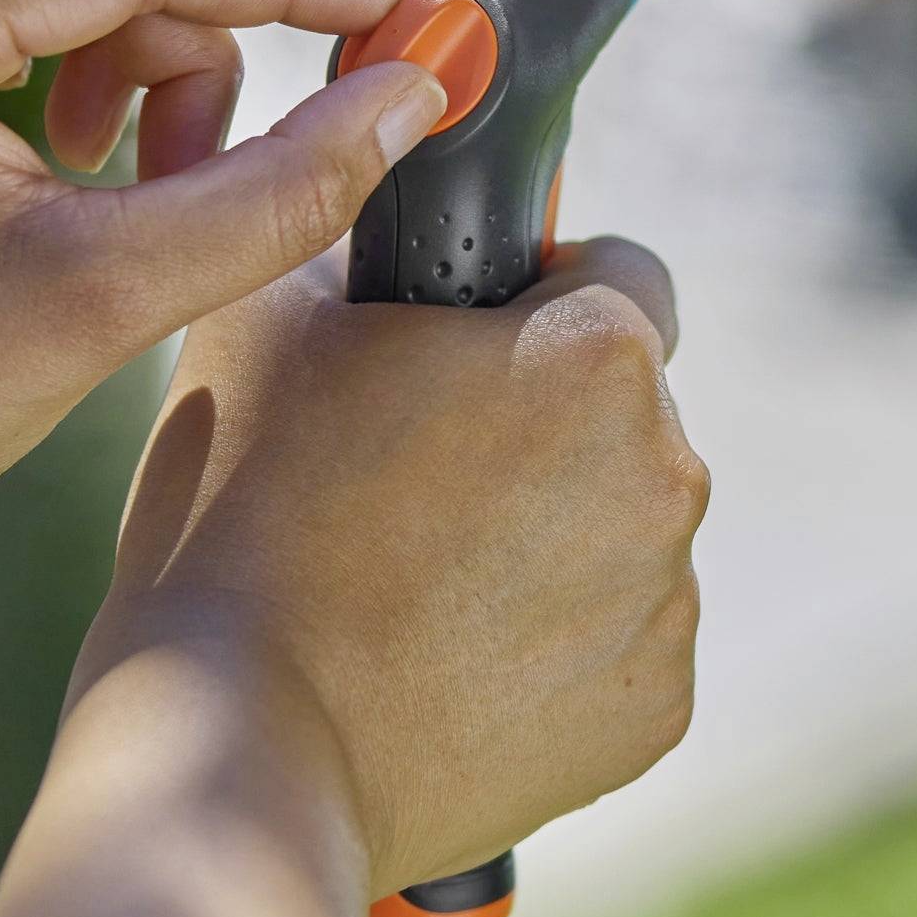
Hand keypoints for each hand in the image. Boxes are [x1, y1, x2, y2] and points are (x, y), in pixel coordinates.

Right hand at [71, 238, 709, 894]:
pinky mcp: (654, 712)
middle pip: (622, 411)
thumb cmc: (247, 516)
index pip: (620, 271)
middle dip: (540, 423)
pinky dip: (553, 646)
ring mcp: (670, 603)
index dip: (540, 292)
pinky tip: (446, 660)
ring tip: (413, 581)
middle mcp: (671, 472)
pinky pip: (617, 643)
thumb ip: (351, 220)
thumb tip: (374, 170)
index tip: (465, 343)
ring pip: (619, 529)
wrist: (245, 746)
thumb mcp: (266, 314)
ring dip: (550, 535)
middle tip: (408, 473)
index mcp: (601, 355)